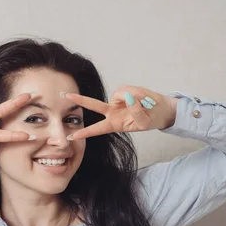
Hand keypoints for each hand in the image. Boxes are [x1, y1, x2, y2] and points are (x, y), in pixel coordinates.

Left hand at [63, 85, 177, 139]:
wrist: (160, 110)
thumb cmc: (150, 119)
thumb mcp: (143, 122)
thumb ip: (135, 111)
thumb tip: (128, 97)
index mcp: (114, 124)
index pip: (97, 129)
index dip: (85, 132)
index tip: (72, 136)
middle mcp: (112, 111)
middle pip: (94, 105)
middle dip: (80, 100)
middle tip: (66, 95)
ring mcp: (117, 100)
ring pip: (119, 95)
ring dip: (133, 98)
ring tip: (145, 103)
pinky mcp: (124, 90)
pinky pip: (127, 89)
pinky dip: (137, 93)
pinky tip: (144, 97)